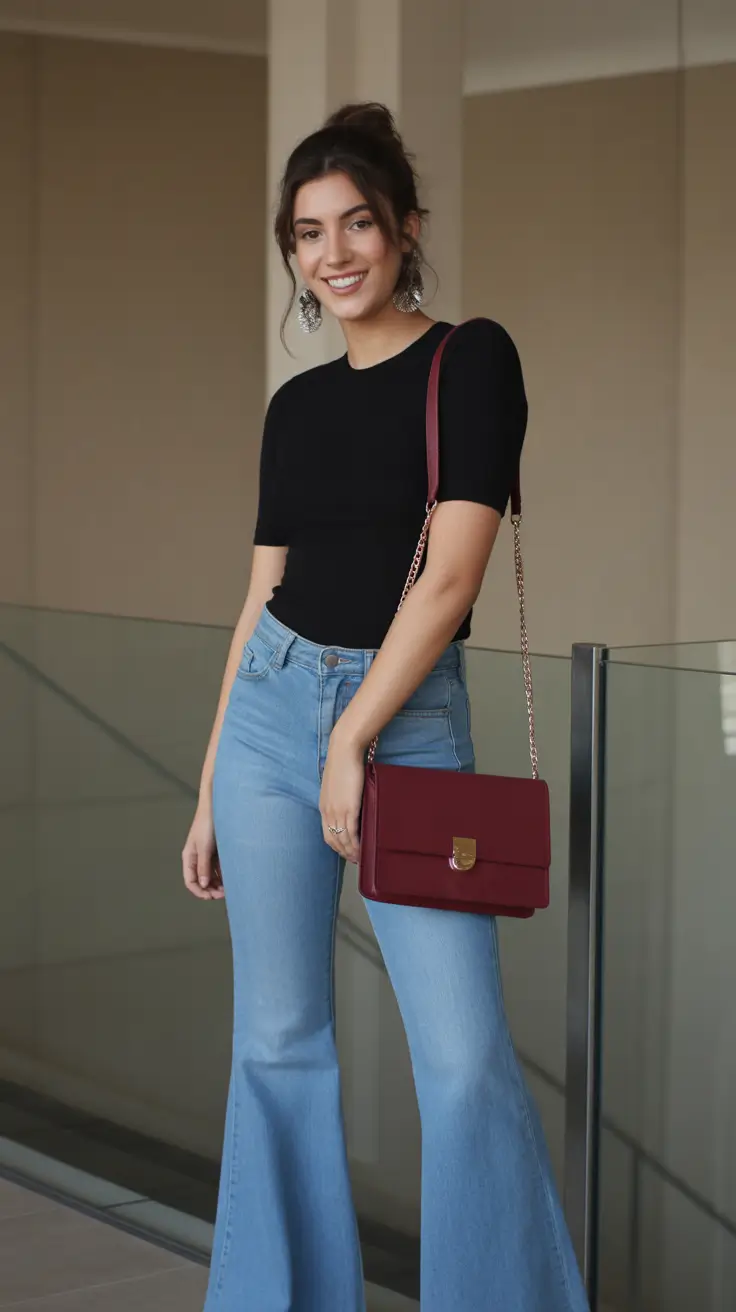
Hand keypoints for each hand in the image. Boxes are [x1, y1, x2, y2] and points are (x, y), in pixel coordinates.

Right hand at [182, 803, 224, 900]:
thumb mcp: (204, 847)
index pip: (190, 881)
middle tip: (224, 894)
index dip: (200, 892)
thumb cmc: (207, 824)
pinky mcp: (216, 850)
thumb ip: (204, 866)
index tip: (212, 897)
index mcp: (189, 858)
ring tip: (229, 887)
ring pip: (210, 875)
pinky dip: (223, 874)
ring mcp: (207, 855)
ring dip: (218, 883)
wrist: (216, 806)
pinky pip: (218, 867)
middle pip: (201, 880)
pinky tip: (231, 877)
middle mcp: (197, 858)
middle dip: (211, 889)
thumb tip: (203, 885)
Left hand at [320, 731, 364, 864]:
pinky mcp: (348, 808)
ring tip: (361, 858)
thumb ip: (340, 797)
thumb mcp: (336, 785)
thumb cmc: (342, 763)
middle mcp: (327, 812)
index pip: (327, 834)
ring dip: (351, 851)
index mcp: (323, 807)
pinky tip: (363, 849)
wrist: (344, 751)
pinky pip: (351, 833)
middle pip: (334, 840)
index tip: (346, 852)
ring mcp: (337, 811)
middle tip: (355, 860)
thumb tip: (349, 802)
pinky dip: (357, 844)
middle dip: (344, 852)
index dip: (337, 846)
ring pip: (343, 839)